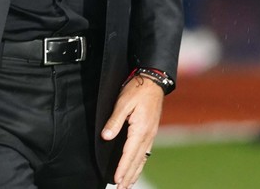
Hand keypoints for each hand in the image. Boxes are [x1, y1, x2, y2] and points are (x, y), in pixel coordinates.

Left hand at [102, 74, 164, 188]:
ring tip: (128, 185)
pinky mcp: (151, 132)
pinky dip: (141, 163)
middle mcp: (148, 135)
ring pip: (143, 158)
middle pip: (137, 160)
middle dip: (128, 176)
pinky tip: (137, 168)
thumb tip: (106, 136)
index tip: (116, 180)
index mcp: (140, 129)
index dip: (122, 168)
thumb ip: (114, 121)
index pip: (129, 154)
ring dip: (135, 172)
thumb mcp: (123, 103)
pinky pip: (146, 152)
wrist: (153, 81)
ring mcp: (151, 134)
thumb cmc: (137, 90)